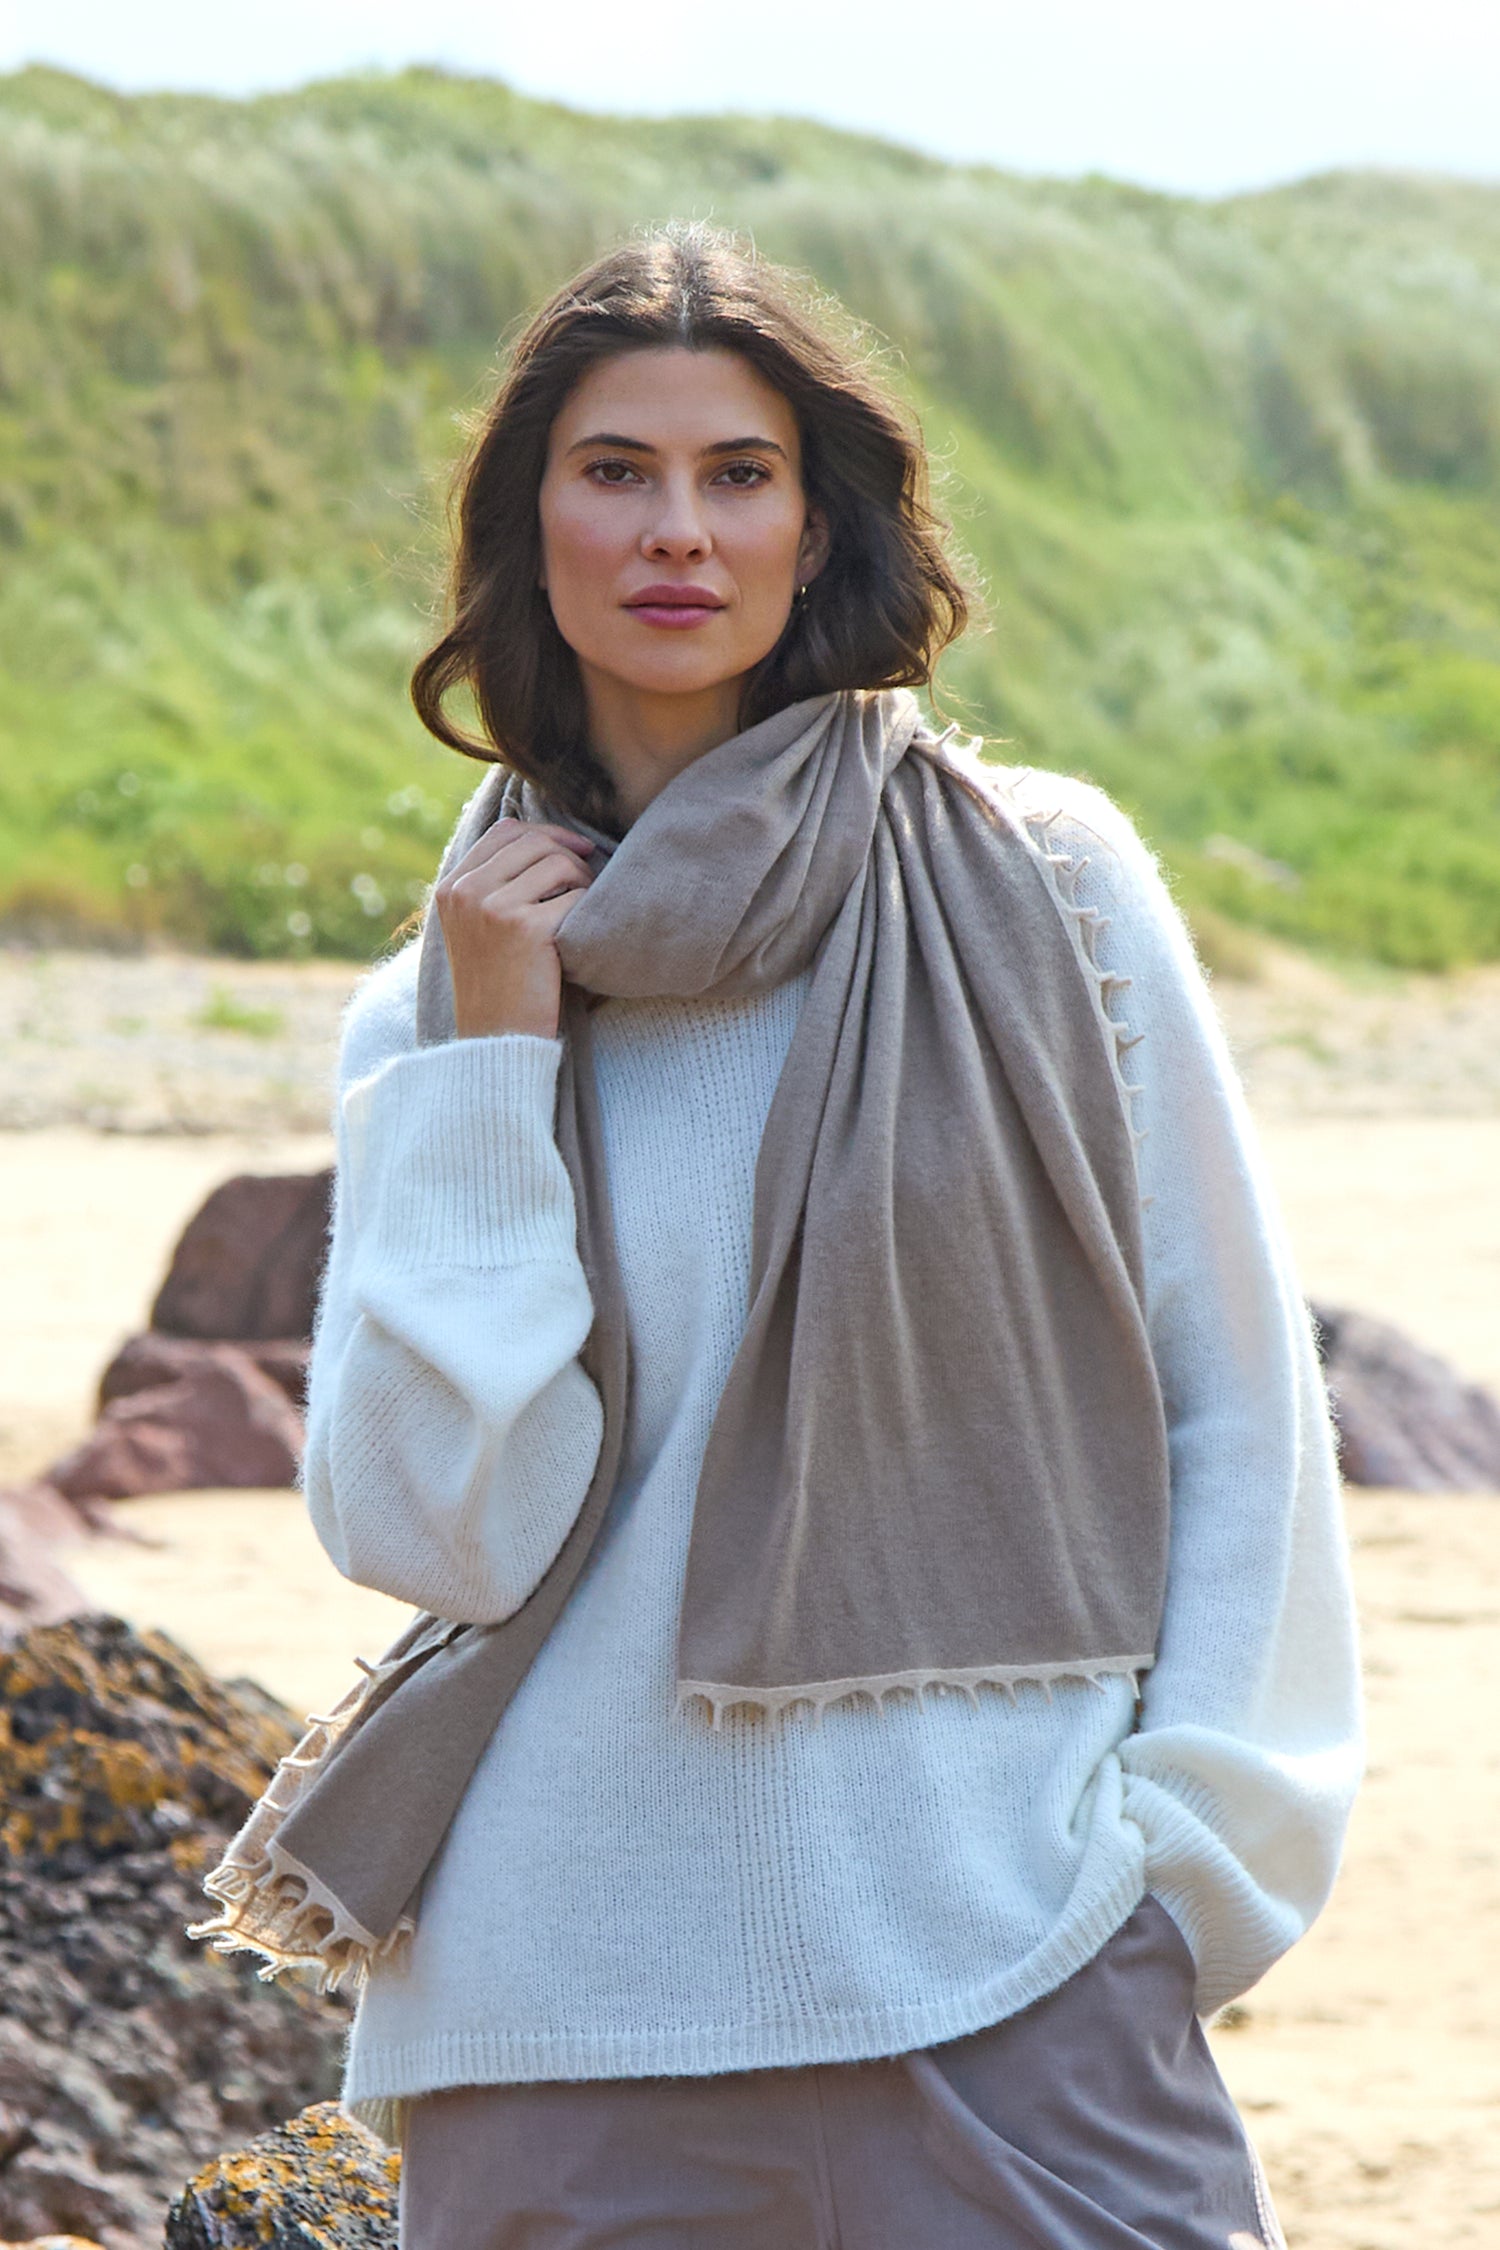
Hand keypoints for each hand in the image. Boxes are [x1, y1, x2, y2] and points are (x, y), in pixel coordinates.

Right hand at [433, 818, 595, 1039]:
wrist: (497, 1041)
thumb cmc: (500, 986)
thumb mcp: (480, 929)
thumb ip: (497, 885)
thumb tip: (548, 839)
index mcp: (451, 888)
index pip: (505, 832)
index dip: (546, 834)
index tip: (577, 848)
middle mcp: (465, 892)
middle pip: (534, 842)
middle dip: (570, 857)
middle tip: (587, 884)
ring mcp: (492, 907)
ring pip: (558, 862)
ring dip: (583, 882)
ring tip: (582, 912)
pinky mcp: (525, 928)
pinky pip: (575, 897)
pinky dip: (588, 911)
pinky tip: (582, 935)